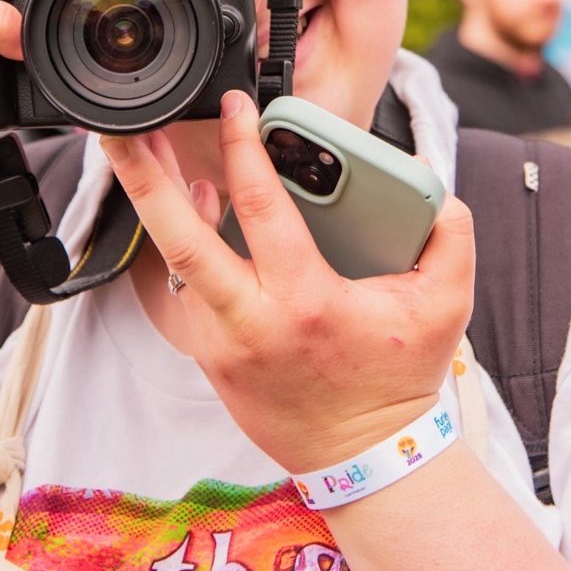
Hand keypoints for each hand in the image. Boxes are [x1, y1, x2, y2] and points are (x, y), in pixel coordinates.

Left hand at [101, 90, 474, 473]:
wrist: (364, 463)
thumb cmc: (398, 381)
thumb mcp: (444, 307)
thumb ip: (450, 236)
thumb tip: (434, 184)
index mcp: (304, 302)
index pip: (263, 209)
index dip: (244, 149)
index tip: (236, 107)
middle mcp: (249, 322)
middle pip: (178, 239)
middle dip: (144, 179)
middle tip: (120, 130)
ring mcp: (220, 343)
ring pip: (172, 264)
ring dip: (158, 205)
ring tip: (148, 150)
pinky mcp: (209, 355)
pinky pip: (185, 288)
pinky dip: (183, 243)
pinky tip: (191, 206)